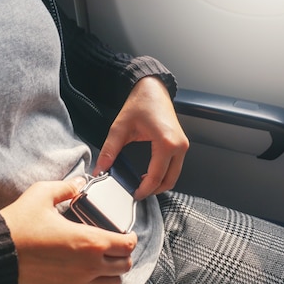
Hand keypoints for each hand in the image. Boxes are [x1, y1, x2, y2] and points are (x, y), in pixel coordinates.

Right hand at [0, 178, 136, 283]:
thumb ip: (66, 187)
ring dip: (113, 273)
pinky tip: (89, 277)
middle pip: (125, 265)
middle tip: (116, 246)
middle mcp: (90, 265)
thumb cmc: (19, 223)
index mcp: (91, 240)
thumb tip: (79, 182)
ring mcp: (78, 283)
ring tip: (104, 262)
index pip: (128, 244)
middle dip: (124, 255)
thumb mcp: (42, 194)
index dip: (131, 237)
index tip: (126, 233)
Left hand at [93, 76, 188, 199]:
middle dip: (154, 190)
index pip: (156, 177)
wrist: (152, 89)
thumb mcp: (120, 128)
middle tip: (137, 193)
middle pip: (169, 180)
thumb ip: (109, 151)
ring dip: (160, 183)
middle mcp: (179, 146)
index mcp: (166, 143)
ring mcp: (183, 145)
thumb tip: (100, 169)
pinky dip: (164, 175)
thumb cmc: (140, 103)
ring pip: (174, 176)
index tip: (133, 195)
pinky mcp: (182, 144)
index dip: (144, 190)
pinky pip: (175, 167)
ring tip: (142, 185)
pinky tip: (150, 174)